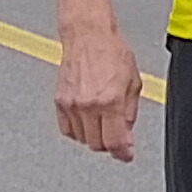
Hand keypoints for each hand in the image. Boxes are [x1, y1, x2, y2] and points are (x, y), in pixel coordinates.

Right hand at [55, 26, 142, 161]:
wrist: (88, 36)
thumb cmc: (112, 53)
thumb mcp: (133, 84)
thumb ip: (130, 113)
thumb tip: (127, 136)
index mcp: (110, 101)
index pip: (114, 142)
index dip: (122, 153)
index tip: (126, 155)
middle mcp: (88, 105)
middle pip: (97, 144)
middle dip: (109, 144)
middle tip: (117, 136)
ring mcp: (70, 104)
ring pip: (81, 139)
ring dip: (94, 136)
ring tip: (103, 123)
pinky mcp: (58, 101)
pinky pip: (67, 129)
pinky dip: (78, 130)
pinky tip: (88, 121)